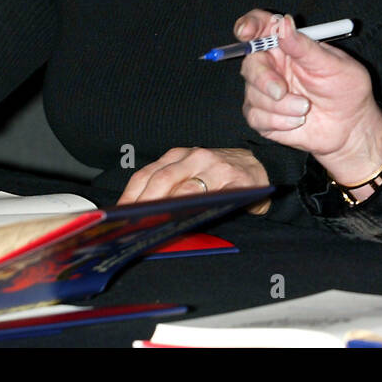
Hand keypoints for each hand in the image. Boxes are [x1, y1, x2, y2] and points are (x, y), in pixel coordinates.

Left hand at [116, 147, 270, 213]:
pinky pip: (216, 196)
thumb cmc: (221, 175)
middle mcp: (196, 157)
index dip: (130, 194)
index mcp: (180, 155)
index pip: (147, 174)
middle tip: (133, 224)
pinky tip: (190, 219)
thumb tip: (138, 213)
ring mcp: (217, 167)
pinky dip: (201, 208)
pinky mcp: (238, 181)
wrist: (262, 167)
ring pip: (186, 189)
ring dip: (169, 209)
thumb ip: (171, 186)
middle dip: (145, 204)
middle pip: (162, 179)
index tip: (119, 214)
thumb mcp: (193, 173)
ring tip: (155, 225)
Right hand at [237, 11, 381, 188]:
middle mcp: (271, 66)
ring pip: (253, 94)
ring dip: (282, 106)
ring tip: (306, 108)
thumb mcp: (332, 64)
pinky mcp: (262, 117)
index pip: (260, 27)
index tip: (246, 32)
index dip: (248, 25)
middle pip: (250, 64)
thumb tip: (284, 23)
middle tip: (282, 91)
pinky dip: (279, 121)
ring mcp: (264, 92)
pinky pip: (256, 117)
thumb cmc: (345, 89)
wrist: (350, 126)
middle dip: (263, 79)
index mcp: (287, 45)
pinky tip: (298, 121)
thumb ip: (304, 46)